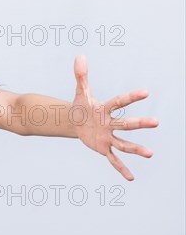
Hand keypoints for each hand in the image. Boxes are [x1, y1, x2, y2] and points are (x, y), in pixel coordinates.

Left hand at [71, 55, 158, 180]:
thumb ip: (81, 75)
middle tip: (157, 122)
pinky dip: (120, 168)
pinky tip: (130, 178)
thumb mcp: (80, 92)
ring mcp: (108, 137)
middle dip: (140, 123)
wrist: (76, 122)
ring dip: (136, 149)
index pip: (119, 102)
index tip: (145, 92)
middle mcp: (111, 123)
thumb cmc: (81, 106)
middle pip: (126, 123)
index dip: (131, 97)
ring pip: (123, 143)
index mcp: (105, 109)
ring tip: (150, 154)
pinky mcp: (103, 147)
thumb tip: (80, 56)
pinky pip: (113, 159)